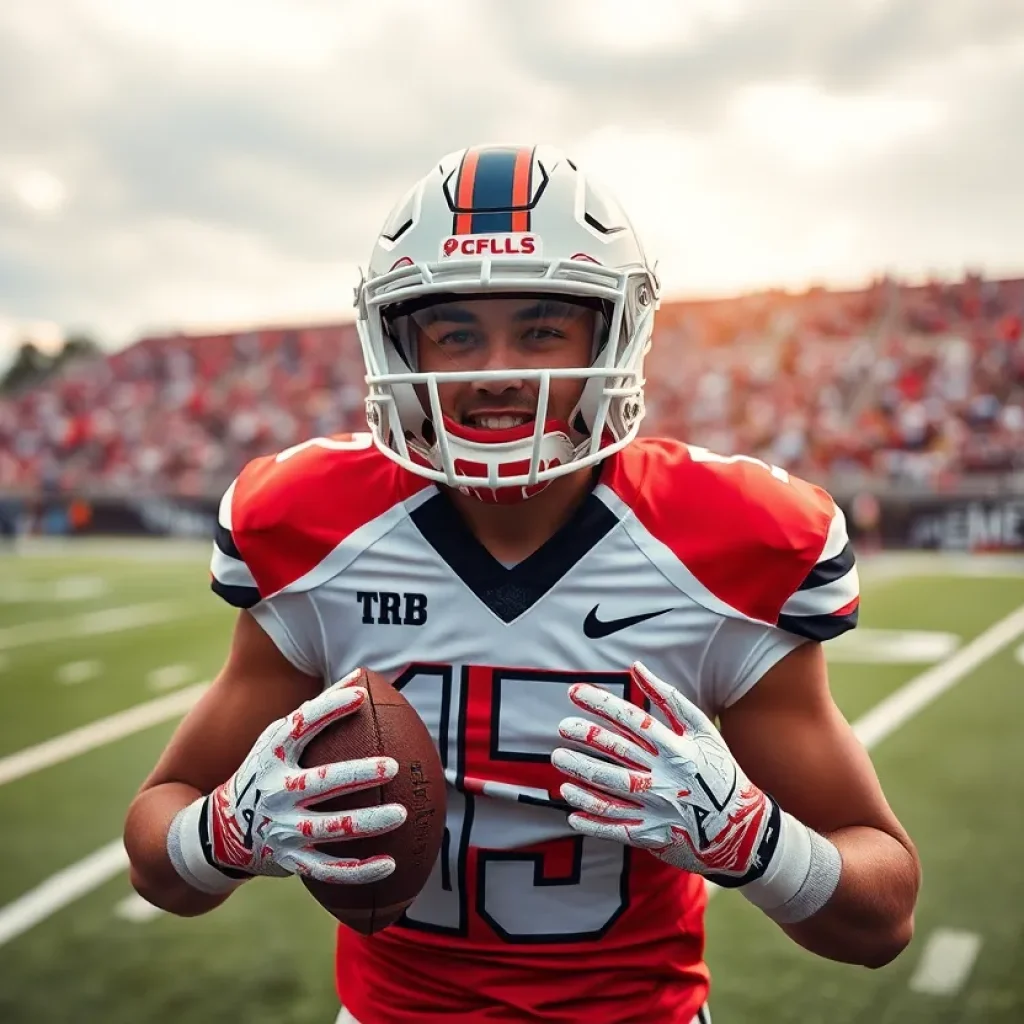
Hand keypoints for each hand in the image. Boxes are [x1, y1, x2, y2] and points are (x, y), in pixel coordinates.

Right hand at [169, 671, 406, 892]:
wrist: (221, 832)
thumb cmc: (265, 772)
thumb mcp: (276, 741)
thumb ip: (314, 714)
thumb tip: (361, 678)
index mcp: (274, 756)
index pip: (300, 726)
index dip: (329, 708)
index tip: (360, 696)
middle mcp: (276, 791)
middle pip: (320, 781)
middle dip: (357, 774)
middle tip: (393, 766)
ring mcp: (283, 827)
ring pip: (329, 828)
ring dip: (366, 823)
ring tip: (401, 814)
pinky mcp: (291, 860)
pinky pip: (328, 869)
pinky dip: (359, 871)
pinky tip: (390, 865)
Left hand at [552, 662, 779, 884]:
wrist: (743, 830)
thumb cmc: (719, 771)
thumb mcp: (702, 730)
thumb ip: (668, 697)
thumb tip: (636, 666)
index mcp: (676, 748)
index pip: (630, 719)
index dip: (599, 703)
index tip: (573, 692)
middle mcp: (664, 777)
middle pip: (616, 752)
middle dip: (585, 736)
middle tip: (562, 727)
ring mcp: (657, 808)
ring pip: (609, 789)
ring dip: (580, 774)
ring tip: (560, 760)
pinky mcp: (652, 835)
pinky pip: (615, 827)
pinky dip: (591, 820)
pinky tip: (570, 810)